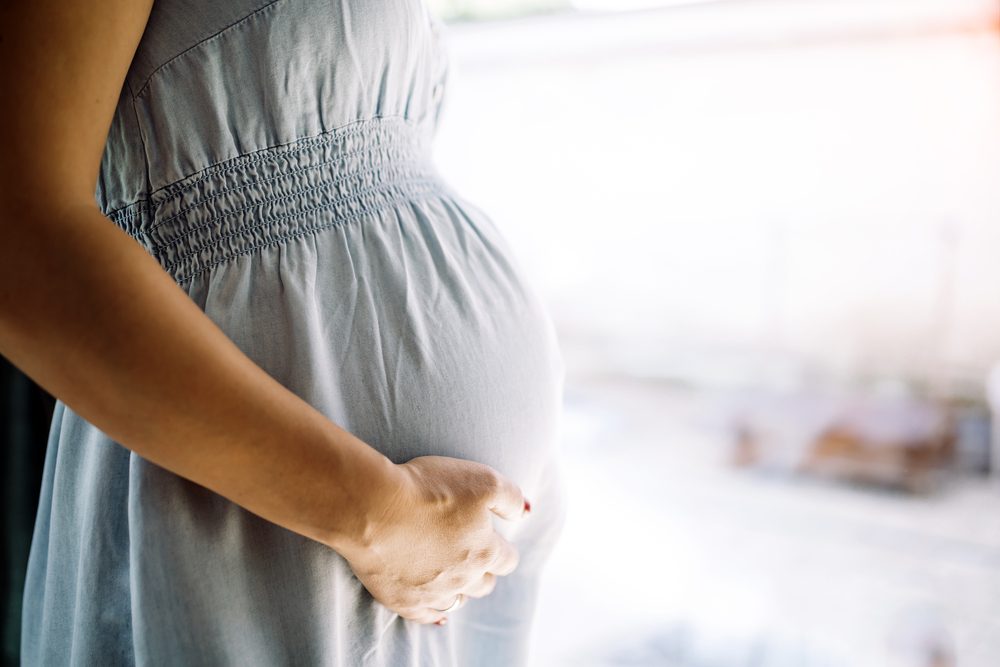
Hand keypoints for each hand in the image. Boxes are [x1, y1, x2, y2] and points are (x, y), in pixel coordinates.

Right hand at [341, 455, 530, 624]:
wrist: (375, 507)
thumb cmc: (429, 489)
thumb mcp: (482, 480)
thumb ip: (510, 498)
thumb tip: (525, 513)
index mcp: (484, 551)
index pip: (507, 560)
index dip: (502, 548)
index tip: (494, 540)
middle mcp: (463, 578)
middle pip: (484, 584)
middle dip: (483, 570)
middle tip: (472, 554)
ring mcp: (432, 593)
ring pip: (457, 601)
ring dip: (460, 589)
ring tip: (453, 576)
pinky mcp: (403, 601)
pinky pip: (426, 616)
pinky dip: (435, 612)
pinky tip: (438, 611)